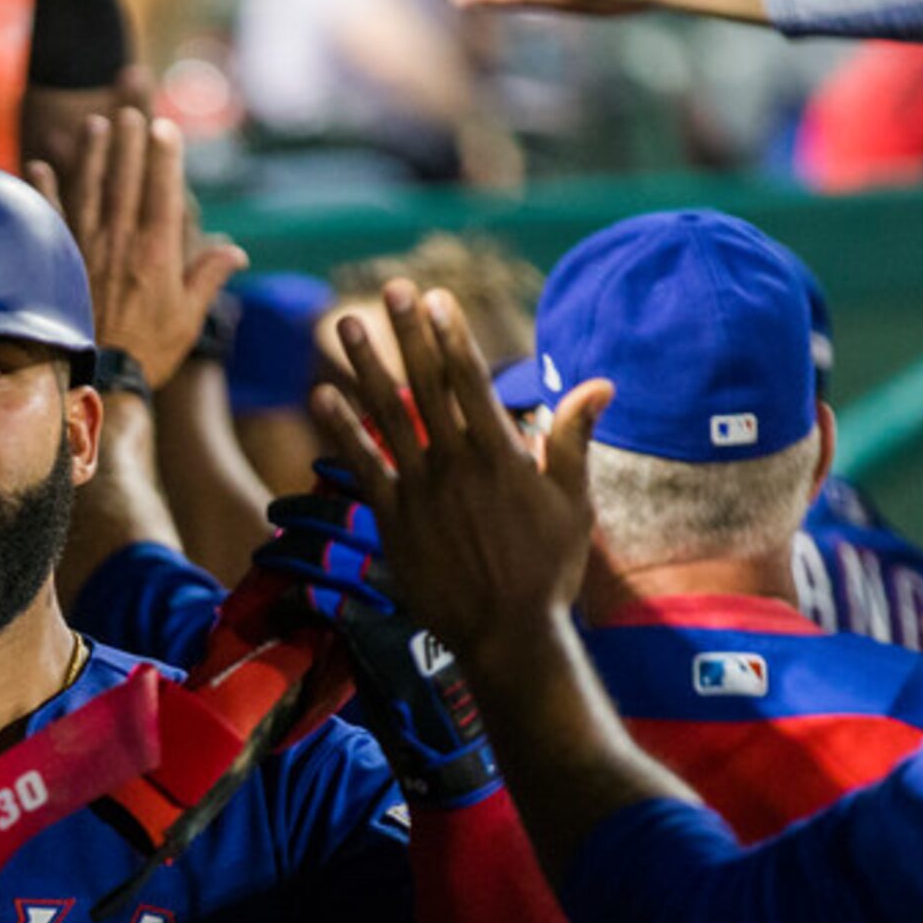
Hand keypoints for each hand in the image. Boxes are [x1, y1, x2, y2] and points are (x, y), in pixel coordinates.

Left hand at [28, 108, 245, 387]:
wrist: (96, 378)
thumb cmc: (148, 352)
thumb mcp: (188, 318)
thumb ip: (208, 277)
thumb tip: (235, 251)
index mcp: (156, 252)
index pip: (162, 191)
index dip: (164, 157)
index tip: (165, 128)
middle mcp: (120, 242)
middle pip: (124, 181)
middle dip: (128, 143)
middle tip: (130, 113)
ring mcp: (85, 249)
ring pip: (88, 190)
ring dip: (91, 156)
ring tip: (94, 126)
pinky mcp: (59, 263)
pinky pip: (49, 218)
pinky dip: (43, 191)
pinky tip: (38, 165)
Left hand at [252, 466, 496, 806]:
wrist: (454, 728)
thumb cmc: (449, 669)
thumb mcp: (435, 607)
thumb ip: (412, 570)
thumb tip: (364, 542)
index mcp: (435, 550)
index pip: (389, 496)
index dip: (350, 474)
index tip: (321, 466)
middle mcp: (418, 569)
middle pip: (348, 518)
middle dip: (305, 508)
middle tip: (276, 509)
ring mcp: (395, 601)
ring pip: (328, 555)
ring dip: (288, 550)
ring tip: (265, 551)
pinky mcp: (373, 634)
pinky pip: (321, 601)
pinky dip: (293, 598)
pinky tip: (281, 604)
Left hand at [308, 280, 609, 663]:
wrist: (507, 633)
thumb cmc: (548, 569)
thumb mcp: (573, 502)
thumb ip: (574, 438)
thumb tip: (601, 383)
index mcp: (501, 455)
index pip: (471, 381)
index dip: (451, 336)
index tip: (435, 298)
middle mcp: (456, 464)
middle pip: (427, 385)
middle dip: (407, 333)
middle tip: (390, 289)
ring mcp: (420, 490)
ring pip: (386, 415)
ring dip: (364, 367)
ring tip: (342, 324)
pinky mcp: (393, 519)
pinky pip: (361, 465)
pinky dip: (340, 430)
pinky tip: (321, 396)